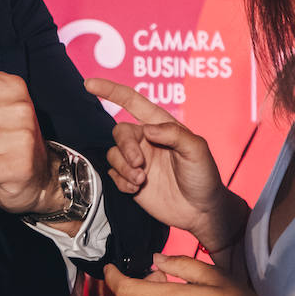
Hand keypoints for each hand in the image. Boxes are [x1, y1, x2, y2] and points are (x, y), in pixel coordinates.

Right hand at [85, 78, 242, 250]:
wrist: (201, 212)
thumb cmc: (204, 176)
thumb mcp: (197, 150)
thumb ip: (174, 134)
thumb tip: (147, 129)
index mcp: (161, 126)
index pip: (132, 102)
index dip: (110, 91)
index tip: (90, 84)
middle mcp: (146, 140)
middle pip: (120, 132)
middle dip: (125, 148)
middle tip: (139, 165)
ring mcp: (137, 161)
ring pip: (113, 154)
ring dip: (124, 168)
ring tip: (141, 180)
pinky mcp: (131, 180)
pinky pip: (113, 174)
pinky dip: (121, 181)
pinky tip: (136, 189)